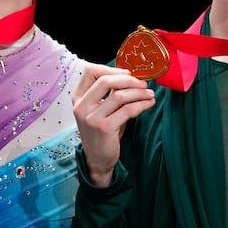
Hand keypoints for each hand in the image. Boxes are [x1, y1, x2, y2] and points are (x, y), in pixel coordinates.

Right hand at [72, 63, 155, 185]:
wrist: (97, 158)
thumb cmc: (102, 131)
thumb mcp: (99, 109)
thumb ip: (109, 93)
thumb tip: (132, 76)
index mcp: (78, 97)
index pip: (89, 71)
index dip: (110, 68)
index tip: (128, 73)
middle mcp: (81, 106)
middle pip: (106, 81)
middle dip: (129, 80)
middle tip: (143, 84)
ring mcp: (91, 117)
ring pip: (119, 95)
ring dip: (139, 93)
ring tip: (149, 94)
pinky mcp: (104, 128)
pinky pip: (127, 110)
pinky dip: (141, 104)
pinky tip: (148, 103)